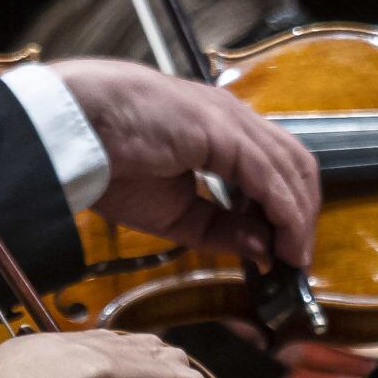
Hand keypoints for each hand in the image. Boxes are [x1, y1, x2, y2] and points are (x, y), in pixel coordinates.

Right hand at [48, 58, 319, 268]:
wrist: (73, 134)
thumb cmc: (109, 162)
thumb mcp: (176, 212)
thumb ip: (221, 228)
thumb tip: (263, 248)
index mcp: (218, 129)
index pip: (276, 164)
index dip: (289, 207)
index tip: (287, 248)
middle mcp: (232, 118)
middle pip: (294, 164)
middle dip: (304, 213)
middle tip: (298, 258)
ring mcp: (230, 120)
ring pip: (290, 169)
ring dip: (299, 217)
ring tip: (294, 258)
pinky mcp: (224, 131)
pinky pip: (269, 177)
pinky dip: (284, 212)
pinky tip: (283, 242)